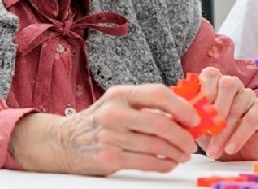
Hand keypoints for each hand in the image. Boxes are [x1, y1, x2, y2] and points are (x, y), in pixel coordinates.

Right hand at [9, 84, 198, 174]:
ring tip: (183, 154)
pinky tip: (169, 163)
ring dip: (176, 152)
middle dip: (182, 135)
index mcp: (121, 93)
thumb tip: (185, 112)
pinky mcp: (108, 158)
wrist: (63, 142)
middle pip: (160, 123)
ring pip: (156, 145)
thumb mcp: (119, 103)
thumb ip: (146, 105)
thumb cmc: (99, 122)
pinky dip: (163, 164)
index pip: (158, 93)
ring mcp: (110, 136)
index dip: (181, 106)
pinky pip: (145, 162)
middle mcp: (114, 112)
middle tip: (191, 142)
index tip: (194, 117)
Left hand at [195, 66, 257, 160]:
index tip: (198, 110)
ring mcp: (249, 95)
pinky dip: (240, 135)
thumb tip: (177, 115)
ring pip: (239, 106)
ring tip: (214, 151)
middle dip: (217, 108)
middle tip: (208, 130)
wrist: (236, 153)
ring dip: (225, 131)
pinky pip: (252, 118)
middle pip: (228, 84)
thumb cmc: (213, 134)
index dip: (205, 88)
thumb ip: (189, 117)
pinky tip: (230, 148)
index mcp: (215, 83)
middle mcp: (233, 85)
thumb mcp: (198, 126)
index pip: (211, 74)